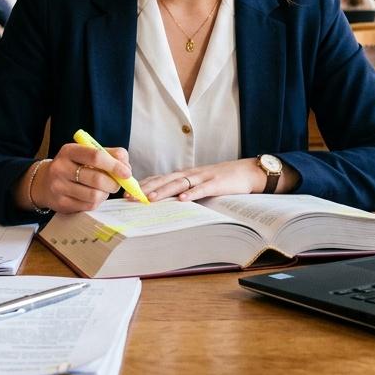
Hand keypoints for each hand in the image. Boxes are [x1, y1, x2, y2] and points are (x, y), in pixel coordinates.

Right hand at [25, 142, 132, 213]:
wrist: (45, 182)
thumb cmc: (74, 165)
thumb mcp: (87, 153)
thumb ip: (110, 155)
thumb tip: (127, 167)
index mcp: (69, 150)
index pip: (96, 156)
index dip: (115, 165)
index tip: (126, 172)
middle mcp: (61, 167)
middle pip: (97, 179)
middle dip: (113, 183)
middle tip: (117, 183)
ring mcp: (59, 187)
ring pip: (94, 195)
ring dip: (105, 194)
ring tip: (103, 189)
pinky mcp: (61, 203)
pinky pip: (88, 206)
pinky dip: (97, 202)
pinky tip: (93, 196)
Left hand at [140, 158, 267, 202]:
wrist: (247, 172)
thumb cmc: (222, 179)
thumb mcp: (199, 183)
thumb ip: (184, 189)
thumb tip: (165, 201)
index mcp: (185, 175)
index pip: (160, 179)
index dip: (144, 186)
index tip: (128, 193)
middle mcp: (191, 174)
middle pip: (165, 180)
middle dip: (147, 189)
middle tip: (131, 198)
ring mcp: (203, 177)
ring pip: (180, 184)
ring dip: (164, 191)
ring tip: (150, 199)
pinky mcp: (217, 183)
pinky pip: (202, 189)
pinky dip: (192, 194)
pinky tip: (182, 200)